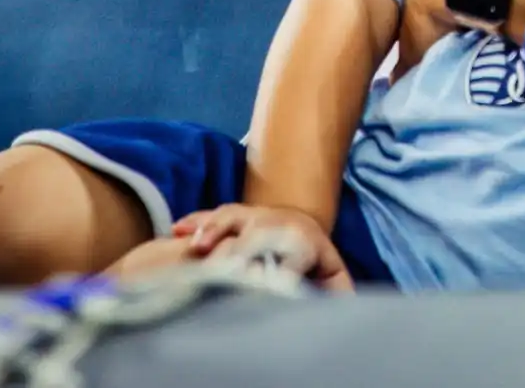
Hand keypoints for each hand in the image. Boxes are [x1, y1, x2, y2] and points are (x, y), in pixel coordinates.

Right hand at [172, 204, 354, 290]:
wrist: (301, 223)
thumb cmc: (314, 262)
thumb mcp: (330, 277)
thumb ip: (336, 291)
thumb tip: (346, 307)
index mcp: (307, 244)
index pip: (296, 257)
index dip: (285, 270)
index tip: (275, 284)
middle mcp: (279, 225)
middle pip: (259, 234)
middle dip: (242, 249)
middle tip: (227, 268)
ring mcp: (255, 217)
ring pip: (233, 217)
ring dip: (215, 231)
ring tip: (197, 249)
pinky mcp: (235, 216)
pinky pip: (213, 215)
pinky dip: (196, 222)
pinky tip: (178, 230)